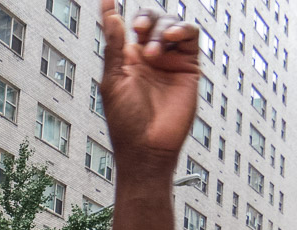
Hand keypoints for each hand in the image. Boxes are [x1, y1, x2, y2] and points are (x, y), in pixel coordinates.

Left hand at [100, 0, 198, 169]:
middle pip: (148, 20)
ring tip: (154, 51)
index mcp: (124, 61)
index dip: (112, 10)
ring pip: (168, 24)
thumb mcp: (114, 81)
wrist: (148, 147)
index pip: (120, 27)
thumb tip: (110, 16)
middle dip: (144, 18)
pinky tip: (171, 38)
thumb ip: (115, 48)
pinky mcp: (188, 66)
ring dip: (159, 29)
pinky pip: (189, 37)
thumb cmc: (126, 121)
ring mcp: (168, 60)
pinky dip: (181, 30)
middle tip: (138, 29)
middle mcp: (147, 57)